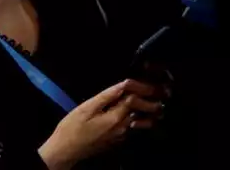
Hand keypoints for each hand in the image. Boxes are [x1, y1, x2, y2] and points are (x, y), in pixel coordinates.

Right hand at [38, 80, 160, 168]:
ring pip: (145, 122)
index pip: (136, 98)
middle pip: (147, 111)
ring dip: (152, 111)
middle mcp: (124, 127)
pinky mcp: (120, 140)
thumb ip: (107, 96)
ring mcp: (123, 135)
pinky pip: (137, 128)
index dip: (144, 87)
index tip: (151, 79)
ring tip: (158, 100)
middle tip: (165, 89)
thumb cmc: (72, 128)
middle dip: (156, 99)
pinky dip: (143, 118)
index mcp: (116, 116)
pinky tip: (144, 112)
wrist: (64, 151)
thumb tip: (124, 84)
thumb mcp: (86, 108)